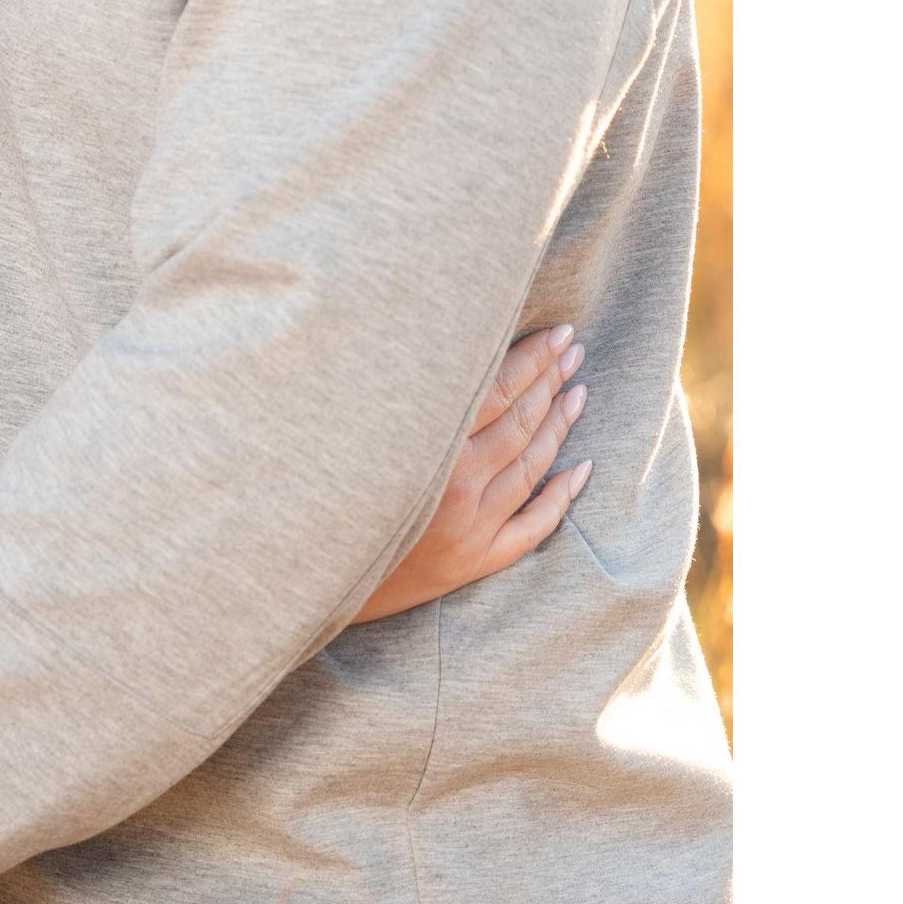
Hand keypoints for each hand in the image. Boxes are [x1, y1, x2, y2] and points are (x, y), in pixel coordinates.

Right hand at [354, 324, 591, 622]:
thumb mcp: (359, 430)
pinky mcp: (478, 559)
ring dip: (560, 424)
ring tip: (579, 391)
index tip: (558, 332)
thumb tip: (443, 348)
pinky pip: (535, 525)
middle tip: (575, 350)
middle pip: (519, 422)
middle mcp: (457, 485)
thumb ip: (406, 395)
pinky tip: (583, 469)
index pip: (496, 390)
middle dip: (551, 381)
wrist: (319, 570)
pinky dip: (562, 496)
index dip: (532, 358)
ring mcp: (473, 525)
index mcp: (428, 447)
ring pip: (532, 465)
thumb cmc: (331, 485)